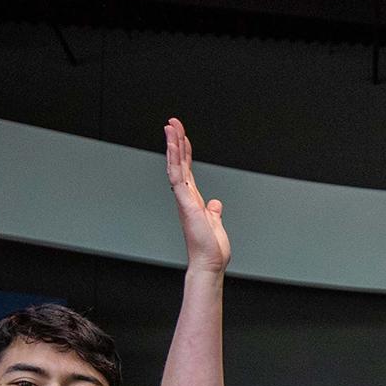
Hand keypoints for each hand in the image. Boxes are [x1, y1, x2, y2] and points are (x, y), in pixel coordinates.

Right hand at [163, 118, 229, 273]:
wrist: (209, 263)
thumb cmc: (211, 249)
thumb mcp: (215, 224)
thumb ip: (213, 212)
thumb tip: (215, 203)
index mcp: (193, 200)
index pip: (187, 170)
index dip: (184, 152)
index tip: (182, 135)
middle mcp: (186, 197)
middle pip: (179, 163)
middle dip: (176, 141)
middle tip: (172, 122)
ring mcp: (184, 199)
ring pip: (176, 166)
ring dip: (173, 145)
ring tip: (170, 126)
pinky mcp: (185, 202)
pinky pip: (178, 176)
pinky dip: (175, 159)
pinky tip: (174, 145)